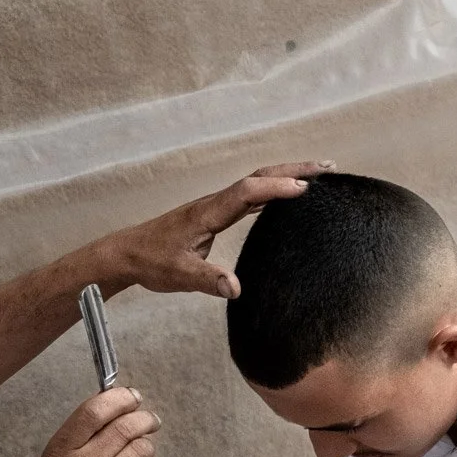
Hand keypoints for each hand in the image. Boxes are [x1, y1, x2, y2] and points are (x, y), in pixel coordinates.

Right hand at [39, 387, 160, 456]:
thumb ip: (82, 438)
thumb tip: (116, 404)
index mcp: (60, 455)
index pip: (94, 410)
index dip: (119, 398)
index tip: (132, 397)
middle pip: (125, 425)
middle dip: (143, 418)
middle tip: (149, 420)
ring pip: (142, 448)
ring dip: (144, 450)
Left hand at [95, 163, 331, 297]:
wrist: (128, 253)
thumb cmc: (152, 262)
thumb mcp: (179, 276)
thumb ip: (208, 280)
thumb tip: (236, 288)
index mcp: (208, 213)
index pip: (247, 192)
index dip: (276, 188)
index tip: (305, 187)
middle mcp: (214, 203)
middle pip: (259, 177)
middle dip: (294, 168)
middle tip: (329, 168)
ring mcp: (216, 206)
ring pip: (257, 182)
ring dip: (287, 174)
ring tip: (320, 175)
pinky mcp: (216, 213)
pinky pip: (251, 195)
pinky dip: (273, 190)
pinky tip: (288, 195)